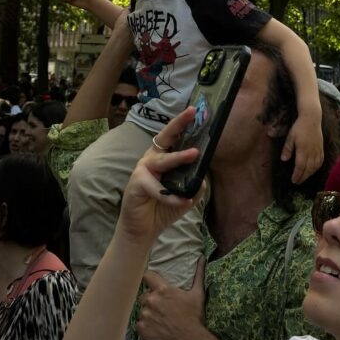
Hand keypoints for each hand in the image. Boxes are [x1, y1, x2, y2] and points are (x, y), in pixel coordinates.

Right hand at [117, 108, 202, 248]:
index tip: (195, 110)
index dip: (183, 123)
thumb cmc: (163, 207)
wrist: (144, 229)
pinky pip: (157, 188)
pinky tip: (182, 201)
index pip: (174, 137)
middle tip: (192, 113)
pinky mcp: (137, 183)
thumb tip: (203, 172)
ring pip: (163, 160)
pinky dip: (171, 196)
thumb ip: (195, 181)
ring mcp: (143, 169)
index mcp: (163, 157)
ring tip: (194, 154)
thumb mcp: (186, 193)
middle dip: (178, 124)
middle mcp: (152, 158)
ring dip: (179, 157)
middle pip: (164, 136)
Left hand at [137, 258, 206, 339]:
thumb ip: (199, 274)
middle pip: (145, 295)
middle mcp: (151, 300)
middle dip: (151, 299)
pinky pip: (139, 323)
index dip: (150, 278)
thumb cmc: (195, 317)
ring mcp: (145, 315)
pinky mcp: (142, 329)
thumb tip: (202, 258)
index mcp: (163, 290)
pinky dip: (145, 326)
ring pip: (142, 310)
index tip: (152, 282)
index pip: (147, 276)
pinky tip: (154, 328)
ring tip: (158, 319)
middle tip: (160, 306)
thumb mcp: (198, 294)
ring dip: (148, 313)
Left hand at [279, 112, 323, 182]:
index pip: (300, 167)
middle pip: (308, 169)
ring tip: (304, 177)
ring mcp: (318, 151)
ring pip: (315, 167)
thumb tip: (283, 160)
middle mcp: (311, 152)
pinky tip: (313, 170)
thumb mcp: (290, 137)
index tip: (293, 180)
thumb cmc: (299, 127)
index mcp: (303, 150)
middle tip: (297, 182)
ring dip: (309, 174)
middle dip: (302, 177)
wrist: (311, 119)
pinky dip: (317, 168)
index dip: (297, 175)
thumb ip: (287, 149)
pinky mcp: (321, 148)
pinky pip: (320, 161)